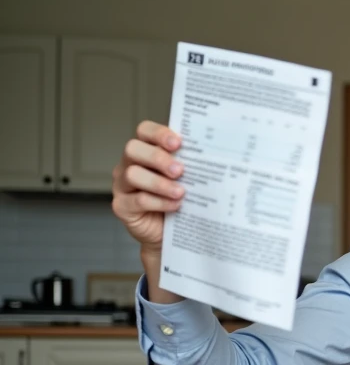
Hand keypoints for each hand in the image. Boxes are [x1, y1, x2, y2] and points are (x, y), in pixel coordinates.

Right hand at [111, 121, 185, 250]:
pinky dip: (159, 202)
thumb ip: (189, 165)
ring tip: (180, 192)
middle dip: (157, 158)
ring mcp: (122, 185)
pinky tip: (175, 205)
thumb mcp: (186, 179)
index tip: (178, 143)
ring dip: (159, 183)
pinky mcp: (122, 206)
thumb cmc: (178, 200)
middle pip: (133, 149)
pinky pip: (137, 200)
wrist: (170, 233)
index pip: (144, 131)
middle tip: (179, 170)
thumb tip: (212, 155)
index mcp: (145, 151)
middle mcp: (129, 164)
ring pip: (133, 174)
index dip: (159, 133)